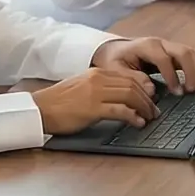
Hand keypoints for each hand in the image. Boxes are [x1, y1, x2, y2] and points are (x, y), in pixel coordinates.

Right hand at [34, 64, 156, 136]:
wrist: (39, 109)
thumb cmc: (59, 103)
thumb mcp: (83, 88)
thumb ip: (102, 89)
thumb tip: (122, 99)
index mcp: (96, 73)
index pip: (129, 77)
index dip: (144, 88)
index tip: (151, 99)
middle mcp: (98, 79)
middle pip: (133, 86)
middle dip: (148, 100)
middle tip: (155, 111)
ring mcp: (95, 93)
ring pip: (130, 96)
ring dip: (144, 108)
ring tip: (149, 118)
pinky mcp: (92, 108)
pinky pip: (120, 110)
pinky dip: (133, 117)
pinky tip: (138, 123)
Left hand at [91, 37, 194, 92]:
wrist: (113, 51)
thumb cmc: (114, 61)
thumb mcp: (115, 70)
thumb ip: (132, 78)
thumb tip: (151, 89)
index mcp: (146, 46)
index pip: (164, 59)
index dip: (172, 76)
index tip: (176, 92)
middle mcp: (160, 43)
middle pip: (183, 51)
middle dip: (191, 71)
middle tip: (191, 89)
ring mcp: (167, 47)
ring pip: (189, 53)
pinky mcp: (172, 53)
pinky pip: (189, 57)